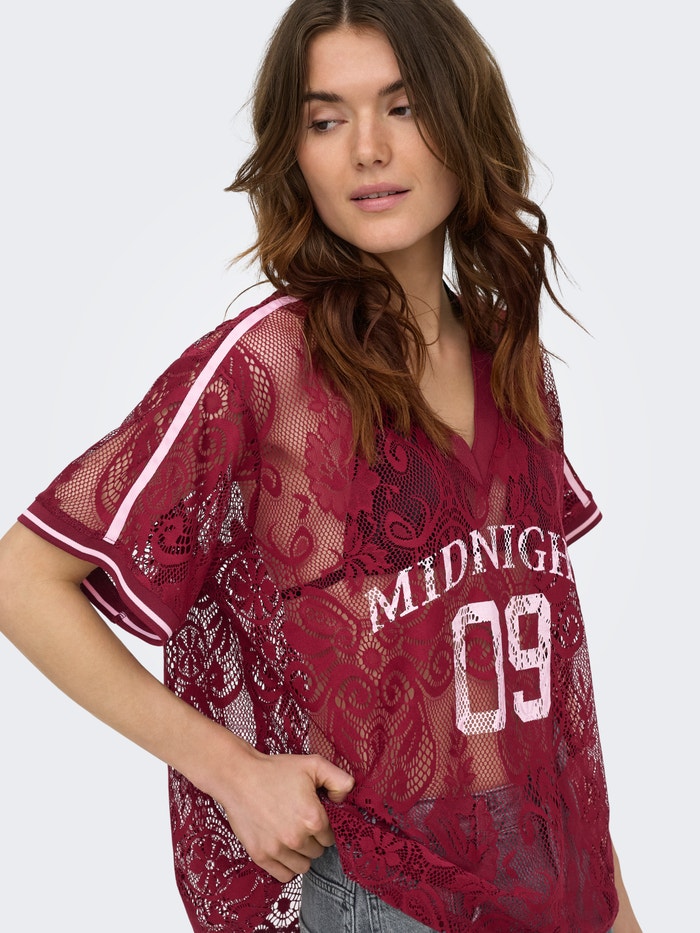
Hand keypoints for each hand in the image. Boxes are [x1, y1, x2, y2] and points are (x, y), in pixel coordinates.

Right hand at [221, 750, 354, 882]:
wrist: (239, 777)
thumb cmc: (276, 770)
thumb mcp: (313, 764)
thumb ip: (340, 780)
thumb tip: (345, 800)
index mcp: (313, 818)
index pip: (331, 837)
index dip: (323, 826)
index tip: (313, 815)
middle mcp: (297, 838)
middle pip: (318, 851)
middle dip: (312, 839)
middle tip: (299, 821)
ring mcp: (277, 849)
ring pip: (304, 866)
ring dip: (301, 854)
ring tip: (291, 835)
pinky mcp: (261, 856)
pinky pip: (285, 875)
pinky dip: (287, 866)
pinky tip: (283, 849)